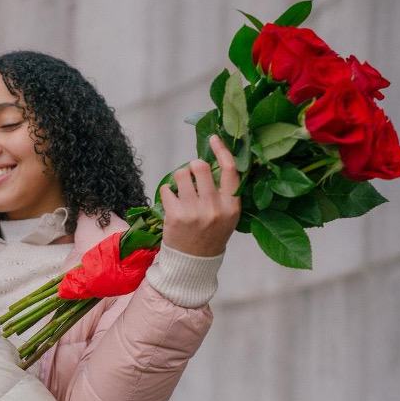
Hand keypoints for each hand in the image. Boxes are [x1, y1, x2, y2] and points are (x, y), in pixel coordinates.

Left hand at [159, 135, 240, 256]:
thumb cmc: (210, 234)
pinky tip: (172, 202)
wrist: (193, 262)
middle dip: (193, 165)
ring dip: (179, 177)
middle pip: (201, 167)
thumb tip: (212, 161)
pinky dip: (167, 192)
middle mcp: (214, 207)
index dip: (221, 150)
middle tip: (191, 173)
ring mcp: (194, 212)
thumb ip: (224, 192)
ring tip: (181, 189)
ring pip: (181, 174)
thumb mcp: (227, 216)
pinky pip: (167, 189)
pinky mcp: (175, 215)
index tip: (213, 138)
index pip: (230, 170)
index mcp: (232, 206)